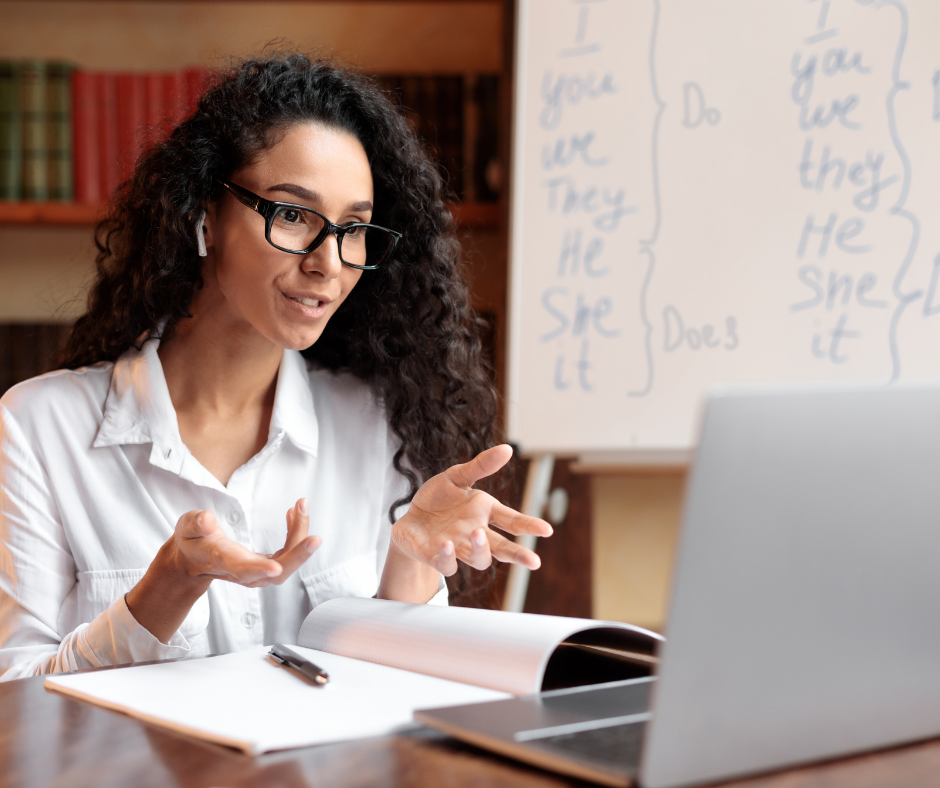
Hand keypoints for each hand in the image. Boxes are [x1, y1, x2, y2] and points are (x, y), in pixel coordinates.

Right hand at [170, 498, 320, 587]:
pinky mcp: (266, 566)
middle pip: (276, 572)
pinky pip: (287, 554)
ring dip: (300, 536)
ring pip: (287, 563)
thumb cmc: (192, 542)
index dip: (259, 569)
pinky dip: (295, 534)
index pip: (242, 569)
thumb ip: (195, 523)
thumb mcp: (186, 528)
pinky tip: (294, 513)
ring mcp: (257, 572)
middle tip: (315, 538)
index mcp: (223, 561)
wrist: (193, 560)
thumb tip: (207, 519)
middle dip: (297, 555)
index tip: (276, 568)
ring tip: (301, 506)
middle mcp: (243, 572)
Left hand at [390, 444, 552, 576]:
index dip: (529, 525)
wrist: (409, 518)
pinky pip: (448, 564)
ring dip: (480, 549)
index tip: (547, 530)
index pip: (512, 520)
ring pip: (479, 559)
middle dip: (518, 555)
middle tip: (534, 562)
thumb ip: (481, 466)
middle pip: (502, 548)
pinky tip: (447, 545)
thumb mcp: (456, 477)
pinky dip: (449, 557)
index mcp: (484, 513)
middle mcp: (475, 534)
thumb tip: (508, 448)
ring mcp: (458, 548)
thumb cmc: (437, 499)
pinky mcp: (437, 557)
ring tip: (478, 534)